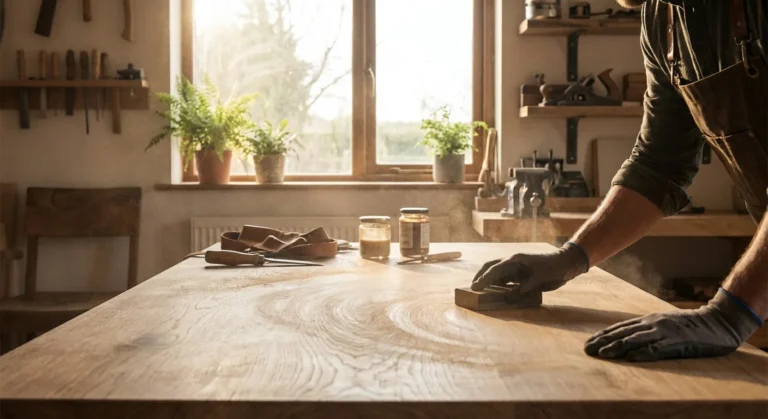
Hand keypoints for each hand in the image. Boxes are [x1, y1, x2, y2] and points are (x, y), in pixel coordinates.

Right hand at [471, 242, 588, 295]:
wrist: (566, 263)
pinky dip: (499, 283)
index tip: (475, 287)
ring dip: (489, 280)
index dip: (484, 279)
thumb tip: (508, 298)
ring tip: (481, 290)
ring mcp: (517, 266)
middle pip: (491, 267)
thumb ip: (523, 289)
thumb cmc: (553, 269)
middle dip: (481, 276)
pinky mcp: (521, 272)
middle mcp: (513, 262)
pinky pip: (506, 277)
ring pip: (498, 272)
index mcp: (515, 260)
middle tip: (473, 287)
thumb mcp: (538, 280)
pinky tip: (497, 291)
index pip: (494, 269)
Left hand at [585, 288, 762, 361]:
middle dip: (603, 342)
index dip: (603, 335)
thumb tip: (626, 339)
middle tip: (587, 350)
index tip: (588, 343)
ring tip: (603, 354)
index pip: (620, 328)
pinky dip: (644, 353)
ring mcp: (665, 332)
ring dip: (617, 347)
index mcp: (648, 319)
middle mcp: (653, 323)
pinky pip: (658, 348)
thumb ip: (646, 329)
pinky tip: (632, 358)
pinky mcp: (677, 342)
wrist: (717, 321)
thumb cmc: (688, 325)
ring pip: (636, 340)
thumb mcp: (663, 323)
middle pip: (623, 333)